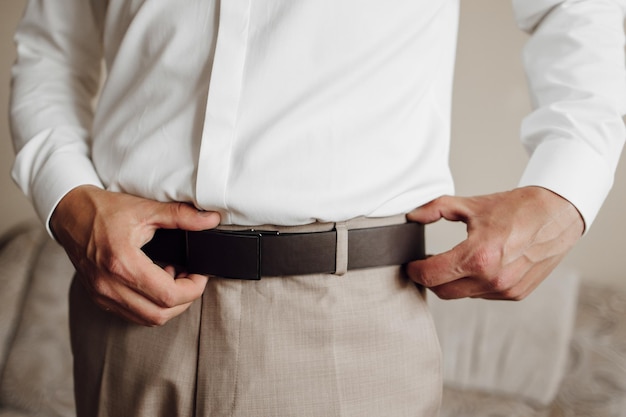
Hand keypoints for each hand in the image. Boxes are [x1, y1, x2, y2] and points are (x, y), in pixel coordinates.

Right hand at [50, 185, 220, 325]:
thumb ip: (181, 215)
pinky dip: (151, 305)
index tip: (200, 273)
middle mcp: (109, 285)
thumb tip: (211, 220)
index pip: (168, 295)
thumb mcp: (146, 208)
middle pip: (161, 313)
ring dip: (168, 305)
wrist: (70, 213)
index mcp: (122, 263)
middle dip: (185, 299)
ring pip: (148, 319)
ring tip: (173, 278)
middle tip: (191, 277)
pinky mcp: (99, 298)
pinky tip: (155, 282)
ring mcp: (102, 294)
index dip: (193, 288)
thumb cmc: (105, 210)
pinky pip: (133, 314)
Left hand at [406, 186, 583, 300]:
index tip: (411, 265)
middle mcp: (492, 279)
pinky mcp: (516, 294)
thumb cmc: (516, 209)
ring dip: (453, 282)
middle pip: (443, 291)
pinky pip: (483, 295)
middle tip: (427, 263)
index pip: (431, 276)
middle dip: (431, 279)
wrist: (556, 215)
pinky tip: (477, 267)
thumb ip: (436, 209)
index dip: (415, 271)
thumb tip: (412, 215)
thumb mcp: (471, 205)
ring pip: (463, 295)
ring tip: (453, 263)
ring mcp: (505, 290)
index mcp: (477, 257)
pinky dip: (475, 284)